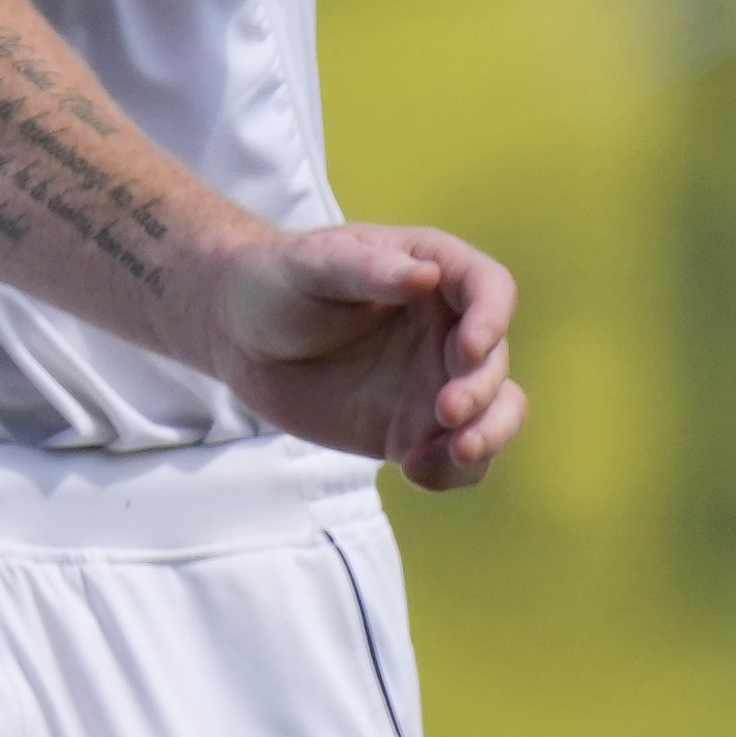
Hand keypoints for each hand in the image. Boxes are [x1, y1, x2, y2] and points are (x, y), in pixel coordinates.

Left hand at [189, 219, 525, 491]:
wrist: (241, 336)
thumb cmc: (278, 280)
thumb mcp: (313, 265)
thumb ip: (367, 270)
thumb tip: (427, 275)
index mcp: (435, 272)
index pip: (489, 289)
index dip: (492, 319)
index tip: (470, 348)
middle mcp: (448, 329)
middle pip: (494, 361)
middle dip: (482, 389)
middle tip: (445, 411)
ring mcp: (435, 383)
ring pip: (493, 415)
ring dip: (487, 436)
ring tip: (456, 451)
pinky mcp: (412, 430)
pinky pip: (454, 459)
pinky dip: (450, 471)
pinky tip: (414, 470)